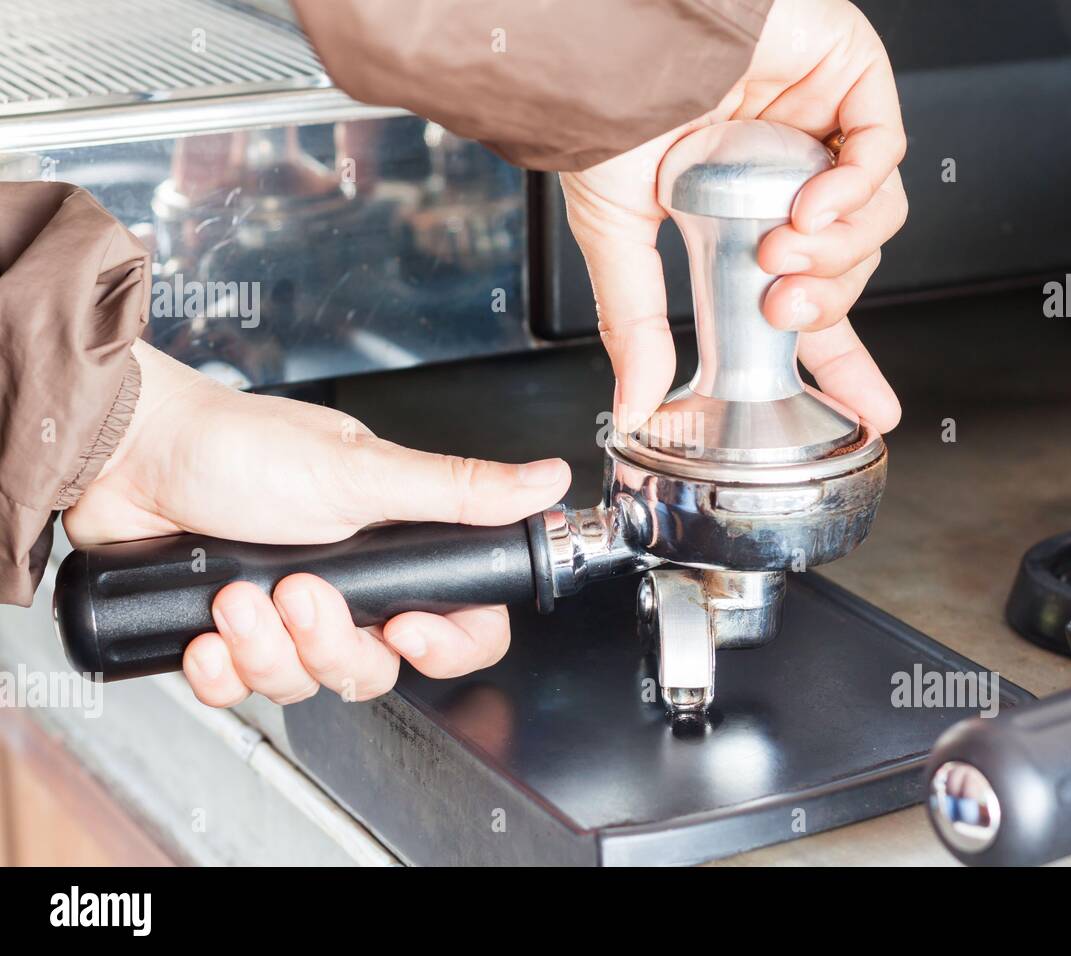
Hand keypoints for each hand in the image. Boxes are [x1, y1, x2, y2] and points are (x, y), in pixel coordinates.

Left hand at [64, 341, 570, 707]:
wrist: (124, 452)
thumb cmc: (236, 447)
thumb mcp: (360, 471)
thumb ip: (459, 490)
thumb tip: (546, 480)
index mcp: (393, 546)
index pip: (459, 620)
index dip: (446, 644)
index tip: (409, 629)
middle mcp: (347, 585)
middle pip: (376, 666)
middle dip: (330, 643)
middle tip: (296, 593)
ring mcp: (286, 612)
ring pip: (307, 681)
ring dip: (268, 650)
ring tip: (236, 600)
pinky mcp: (230, 634)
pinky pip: (241, 688)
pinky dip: (222, 669)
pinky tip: (204, 633)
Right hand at [560, 0, 905, 432]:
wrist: (609, 32)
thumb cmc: (603, 105)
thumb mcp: (616, 232)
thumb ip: (636, 322)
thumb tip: (634, 403)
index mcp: (742, 219)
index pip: (808, 302)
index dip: (841, 358)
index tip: (870, 409)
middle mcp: (787, 177)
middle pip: (848, 266)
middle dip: (825, 302)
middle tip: (779, 307)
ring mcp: (823, 128)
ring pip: (876, 216)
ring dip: (838, 251)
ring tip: (782, 251)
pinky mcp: (849, 78)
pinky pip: (882, 151)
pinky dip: (855, 187)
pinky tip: (813, 201)